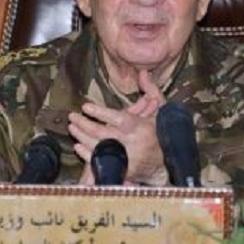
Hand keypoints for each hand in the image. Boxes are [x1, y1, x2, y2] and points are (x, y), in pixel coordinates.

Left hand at [68, 70, 168, 184]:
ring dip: (83, 137)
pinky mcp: (124, 171)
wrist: (171, 161)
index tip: (85, 106)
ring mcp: (127, 159)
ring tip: (72, 127)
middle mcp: (133, 143)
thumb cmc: (164, 132)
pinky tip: (79, 146)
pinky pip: (102, 163)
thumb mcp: (163, 110)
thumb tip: (143, 73)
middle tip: (72, 116)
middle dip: (84, 124)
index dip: (100, 112)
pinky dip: (88, 155)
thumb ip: (151, 90)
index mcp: (141, 127)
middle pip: (103, 133)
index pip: (118, 118)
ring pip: (99, 148)